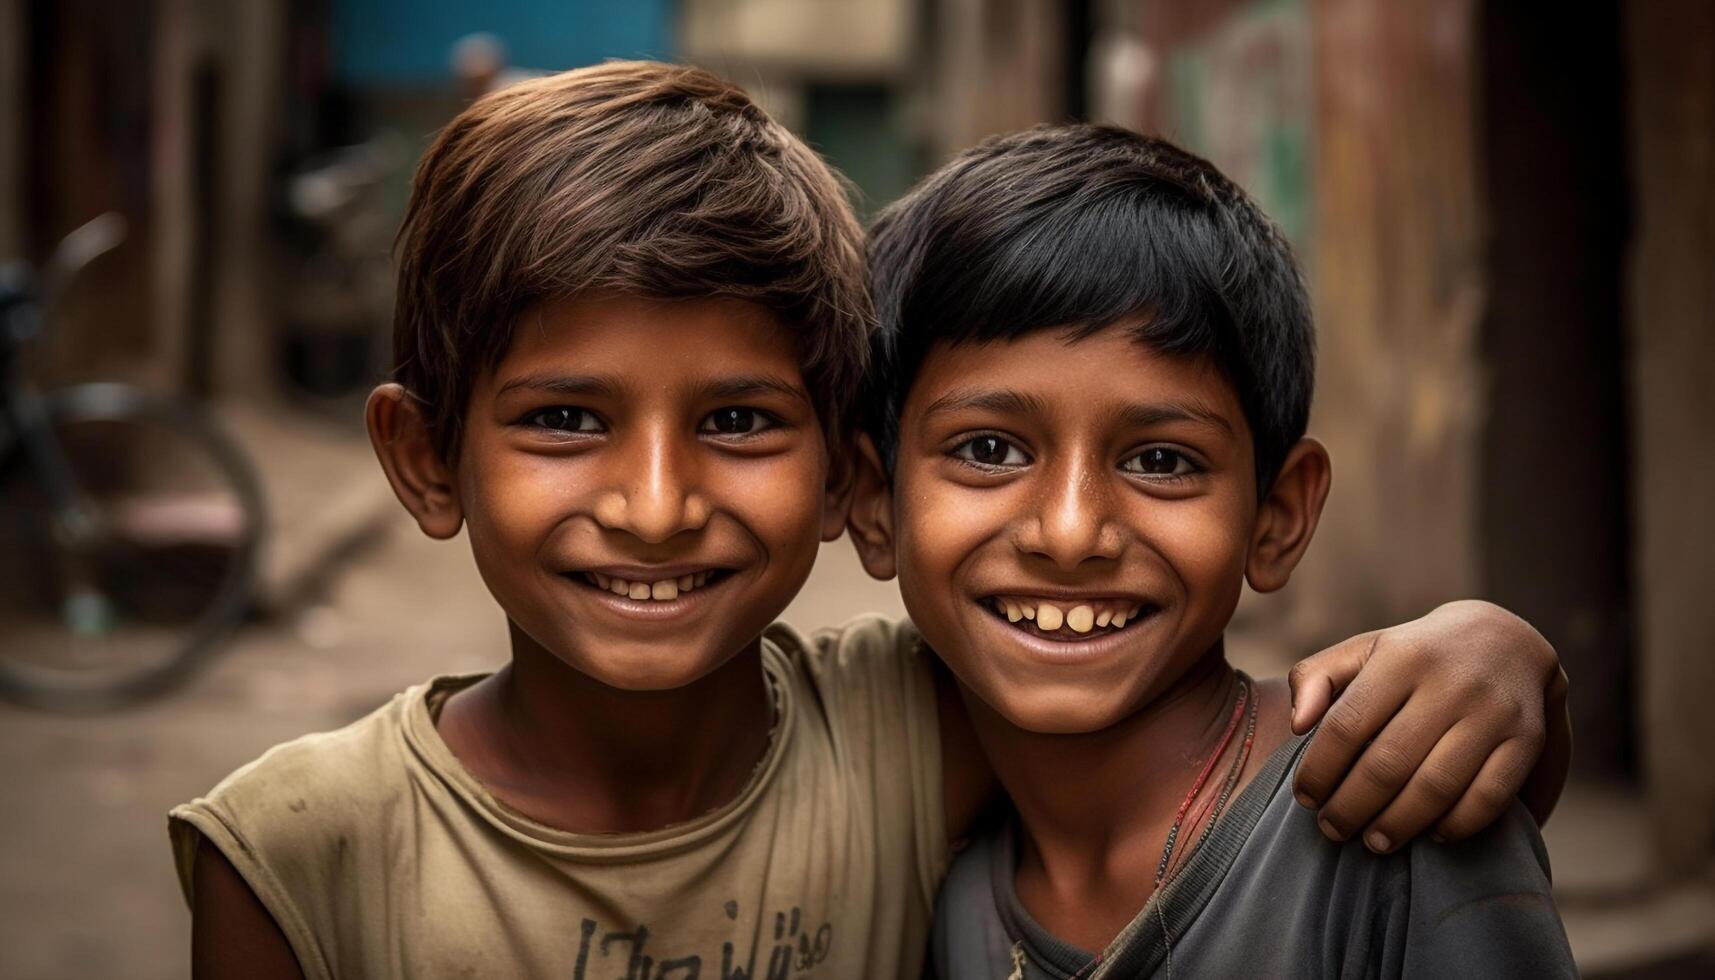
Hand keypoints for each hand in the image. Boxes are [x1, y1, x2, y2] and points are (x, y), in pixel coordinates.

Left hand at [1286, 600, 1570, 853]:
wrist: (1506, 641)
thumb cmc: (1415, 656)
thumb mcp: (1364, 650)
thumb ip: (1316, 678)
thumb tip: (1296, 725)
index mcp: (1401, 657)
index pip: (1347, 725)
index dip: (1320, 769)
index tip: (1305, 798)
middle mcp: (1450, 682)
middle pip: (1388, 763)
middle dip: (1352, 807)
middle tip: (1333, 830)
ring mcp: (1493, 711)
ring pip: (1437, 786)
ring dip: (1398, 824)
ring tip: (1374, 841)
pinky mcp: (1526, 739)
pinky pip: (1489, 798)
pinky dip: (1457, 824)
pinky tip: (1431, 834)